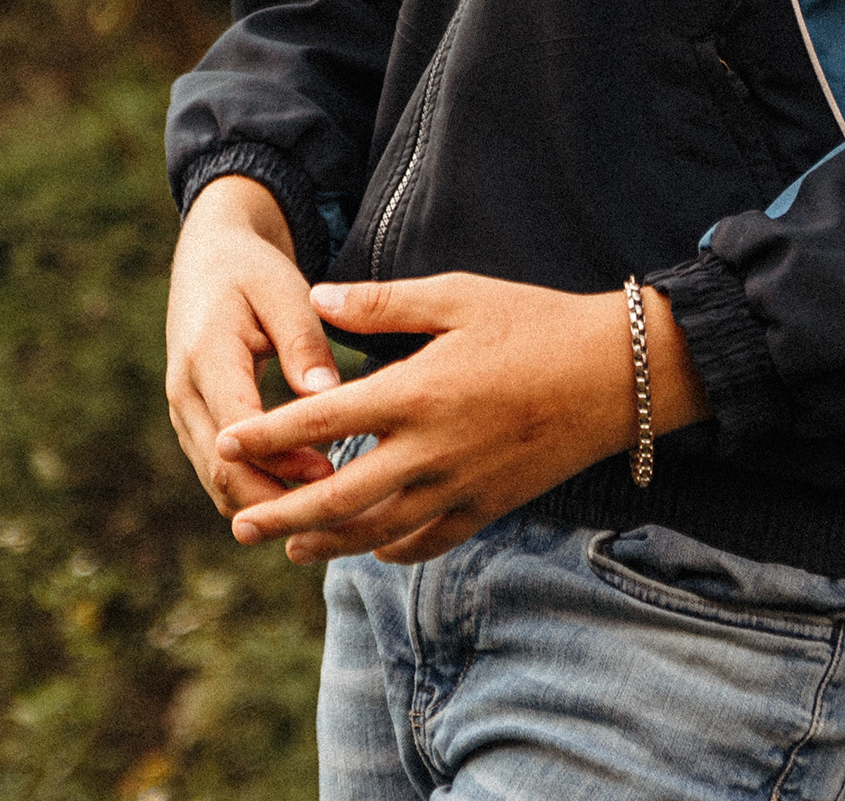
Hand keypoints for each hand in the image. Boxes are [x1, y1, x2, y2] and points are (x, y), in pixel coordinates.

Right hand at [163, 175, 345, 518]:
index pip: (238, 430)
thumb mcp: (283, 290)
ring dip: (267, 506)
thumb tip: (326, 395)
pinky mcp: (194, 425)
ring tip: (325, 513)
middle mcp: (184, 393)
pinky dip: (256, 494)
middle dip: (276, 501)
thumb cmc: (253, 272)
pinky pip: (220, 475)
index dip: (283, 460)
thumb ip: (304, 341)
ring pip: (217, 483)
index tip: (331, 472)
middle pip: (222, 471)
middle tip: (335, 510)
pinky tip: (304, 498)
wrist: (207, 261)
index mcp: (206, 356)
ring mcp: (184, 414)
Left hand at [212, 272, 708, 567]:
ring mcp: (462, 486)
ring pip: (379, 530)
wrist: (617, 375)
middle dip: (282, 514)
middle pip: (338, 496)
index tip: (227, 443)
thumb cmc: (534, 321)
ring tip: (288, 548)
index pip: (323, 422)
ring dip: (328, 543)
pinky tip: (367, 547)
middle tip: (238, 522)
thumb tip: (315, 296)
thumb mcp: (455, 295)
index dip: (269, 435)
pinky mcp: (489, 506)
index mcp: (417, 393)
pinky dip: (391, 550)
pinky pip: (429, 541)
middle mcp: (432, 450)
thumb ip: (379, 303)